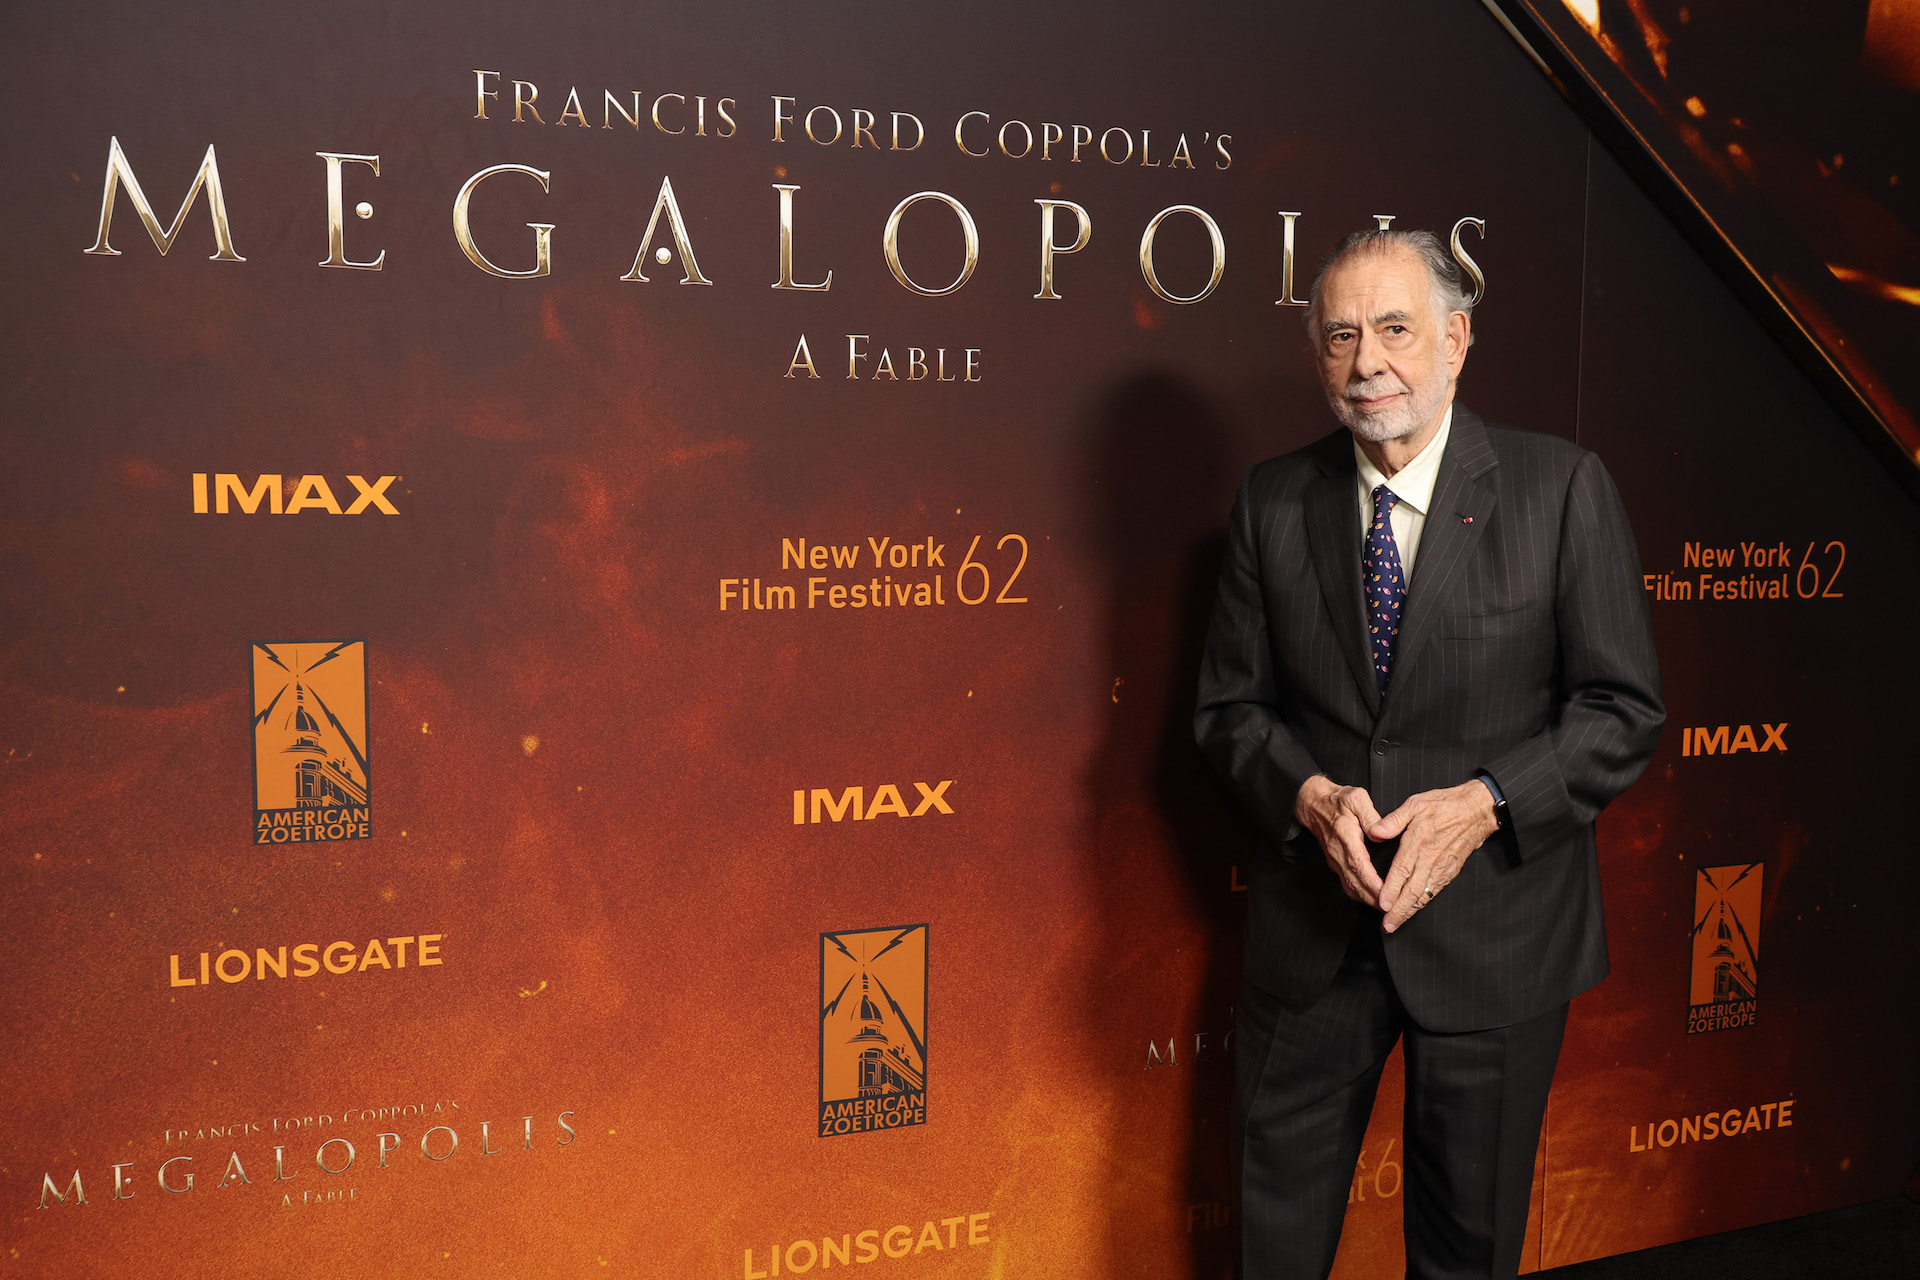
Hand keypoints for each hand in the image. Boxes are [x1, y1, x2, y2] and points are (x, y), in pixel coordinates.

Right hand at [1294, 775, 1385, 905]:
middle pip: (1354, 882)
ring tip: (1385, 907)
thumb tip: (1381, 834)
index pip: (1358, 864)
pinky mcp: (1334, 863)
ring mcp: (1334, 859)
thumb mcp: (1356, 798)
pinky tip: (1372, 898)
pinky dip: (1359, 894)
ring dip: (1366, 899)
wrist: (1313, 804)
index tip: (1385, 892)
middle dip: (1372, 898)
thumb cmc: (1337, 800)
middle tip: (1392, 908)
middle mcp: (1337, 851)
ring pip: (1349, 887)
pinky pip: (1346, 883)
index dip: (1371, 881)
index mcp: (1345, 835)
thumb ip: (1371, 815)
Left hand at [1369, 780, 1499, 932]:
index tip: (1382, 904)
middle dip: (1399, 910)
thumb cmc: (1444, 805)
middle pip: (1413, 890)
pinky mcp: (1451, 871)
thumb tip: (1375, 832)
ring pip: (1425, 894)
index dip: (1392, 890)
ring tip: (1396, 923)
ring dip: (1410, 911)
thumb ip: (1394, 819)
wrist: (1477, 810)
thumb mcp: (1415, 803)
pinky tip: (1414, 910)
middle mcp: (1431, 858)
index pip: (1403, 871)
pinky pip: (1435, 891)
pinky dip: (1424, 903)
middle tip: (1387, 925)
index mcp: (1419, 841)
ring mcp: (1442, 867)